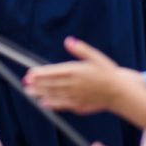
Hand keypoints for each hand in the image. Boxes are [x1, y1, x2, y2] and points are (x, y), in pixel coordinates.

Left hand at [23, 37, 141, 113]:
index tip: (30, 73)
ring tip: (29, 92)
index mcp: (76, 71)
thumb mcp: (96, 57)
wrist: (119, 92)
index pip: (54, 72)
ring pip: (55, 95)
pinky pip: (63, 105)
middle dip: (37, 84)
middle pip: (51, 84)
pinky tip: (44, 104)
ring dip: (41, 94)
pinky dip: (52, 105)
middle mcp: (74, 85)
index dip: (41, 73)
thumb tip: (68, 40)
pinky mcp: (79, 105)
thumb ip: (81, 49)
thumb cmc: (108, 72)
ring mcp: (75, 96)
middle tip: (25, 83)